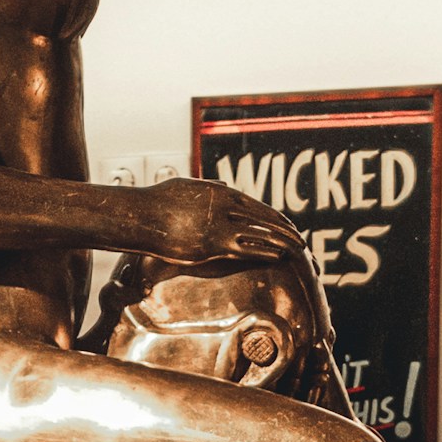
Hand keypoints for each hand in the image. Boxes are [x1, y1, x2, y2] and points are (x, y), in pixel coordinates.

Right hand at [143, 176, 303, 267]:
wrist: (141, 215)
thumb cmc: (158, 202)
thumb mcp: (186, 186)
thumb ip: (207, 187)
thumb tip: (222, 185)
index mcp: (219, 192)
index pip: (254, 204)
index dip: (272, 215)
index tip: (286, 223)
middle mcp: (224, 206)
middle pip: (262, 217)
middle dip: (283, 228)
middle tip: (300, 237)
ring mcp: (219, 225)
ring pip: (259, 233)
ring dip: (281, 240)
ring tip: (298, 248)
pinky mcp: (212, 244)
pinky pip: (245, 249)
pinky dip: (265, 251)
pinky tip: (279, 255)